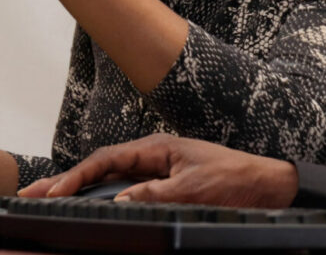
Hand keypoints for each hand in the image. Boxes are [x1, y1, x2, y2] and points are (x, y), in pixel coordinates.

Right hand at [19, 134, 299, 208]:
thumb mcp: (193, 188)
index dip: (78, 176)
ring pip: (114, 177)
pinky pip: (129, 187)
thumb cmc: (233, 179)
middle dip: (70, 179)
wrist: (264, 184)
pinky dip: (105, 194)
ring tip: (52, 199)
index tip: (52, 194)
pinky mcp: (168, 183)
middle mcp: (157, 155)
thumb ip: (155, 193)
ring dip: (84, 187)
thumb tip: (120, 198)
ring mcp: (161, 169)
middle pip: (105, 166)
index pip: (109, 158)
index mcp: (160, 148)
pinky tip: (92, 202)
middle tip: (34, 195)